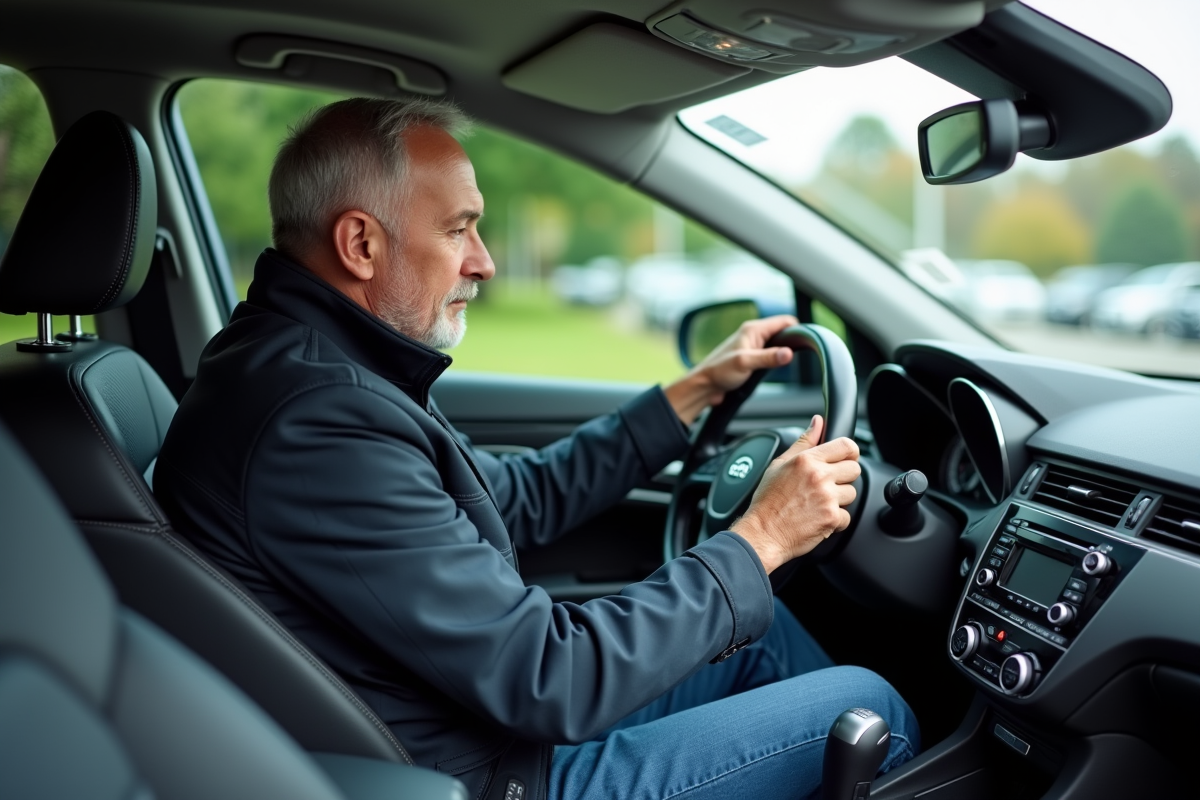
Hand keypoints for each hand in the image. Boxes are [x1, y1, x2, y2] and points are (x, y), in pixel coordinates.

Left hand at [663, 315, 798, 424]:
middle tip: (800, 355)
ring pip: (777, 344)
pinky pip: (770, 354)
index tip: (807, 343)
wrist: (704, 386)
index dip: (798, 330)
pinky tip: (777, 368)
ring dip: (783, 352)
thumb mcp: (745, 363)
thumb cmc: (719, 371)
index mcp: (753, 329)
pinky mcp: (751, 358)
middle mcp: (754, 334)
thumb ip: (768, 358)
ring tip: (789, 362)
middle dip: (792, 342)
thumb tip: (789, 353)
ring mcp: (753, 346)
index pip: (785, 321)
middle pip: (783, 332)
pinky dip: (776, 359)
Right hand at [729, 416, 860, 573]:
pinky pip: (847, 515)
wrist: (763, 533)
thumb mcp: (780, 464)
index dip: (849, 452)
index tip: (845, 459)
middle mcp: (819, 476)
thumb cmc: (768, 501)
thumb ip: (804, 441)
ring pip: (852, 493)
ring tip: (818, 503)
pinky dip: (835, 520)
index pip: (846, 446)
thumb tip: (818, 422)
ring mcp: (827, 498)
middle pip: (854, 469)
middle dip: (843, 477)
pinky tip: (818, 517)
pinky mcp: (832, 518)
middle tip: (826, 485)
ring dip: (839, 499)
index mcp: (807, 460)